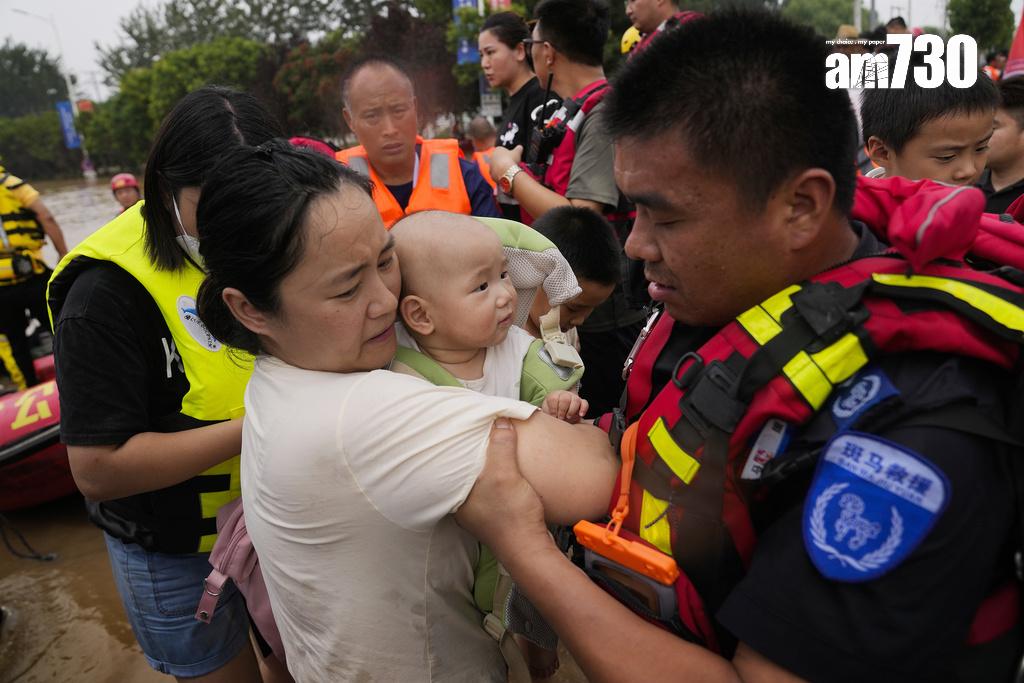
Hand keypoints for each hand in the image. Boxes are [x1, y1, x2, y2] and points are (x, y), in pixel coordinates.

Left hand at [455, 419, 548, 561]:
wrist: (531, 550)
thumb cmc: (513, 516)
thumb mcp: (506, 474)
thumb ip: (501, 446)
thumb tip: (500, 420)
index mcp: (456, 496)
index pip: (451, 463)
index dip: (458, 444)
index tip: (465, 427)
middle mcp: (462, 505)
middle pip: (465, 470)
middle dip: (473, 452)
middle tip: (479, 431)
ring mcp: (478, 512)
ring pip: (478, 480)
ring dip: (486, 464)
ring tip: (493, 443)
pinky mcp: (494, 515)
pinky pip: (490, 488)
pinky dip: (496, 476)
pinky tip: (505, 466)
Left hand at [489, 145, 523, 181]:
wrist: (506, 172)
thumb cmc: (511, 160)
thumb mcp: (517, 152)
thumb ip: (519, 148)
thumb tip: (520, 147)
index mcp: (497, 149)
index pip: (502, 150)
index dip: (508, 154)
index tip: (513, 157)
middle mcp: (492, 157)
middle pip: (499, 159)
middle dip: (504, 161)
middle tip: (512, 164)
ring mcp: (491, 166)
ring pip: (498, 167)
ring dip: (502, 168)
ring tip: (510, 170)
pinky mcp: (491, 174)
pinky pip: (497, 174)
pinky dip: (501, 175)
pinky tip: (507, 175)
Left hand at [541, 391, 588, 423]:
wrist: (560, 415)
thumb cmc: (552, 414)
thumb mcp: (545, 413)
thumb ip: (544, 414)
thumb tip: (544, 417)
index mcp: (554, 395)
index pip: (553, 398)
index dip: (553, 409)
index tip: (553, 416)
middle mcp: (564, 395)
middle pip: (565, 398)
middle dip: (562, 411)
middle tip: (560, 418)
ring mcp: (573, 398)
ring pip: (575, 400)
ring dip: (571, 411)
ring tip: (568, 417)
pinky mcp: (581, 403)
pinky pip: (585, 403)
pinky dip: (583, 409)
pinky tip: (580, 415)